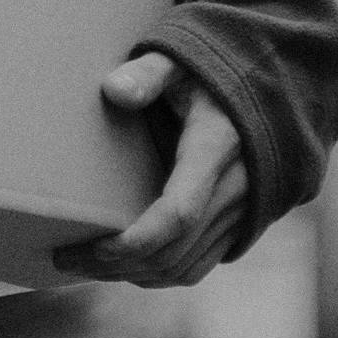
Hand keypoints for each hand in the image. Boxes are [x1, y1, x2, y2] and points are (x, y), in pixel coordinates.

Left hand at [73, 51, 253, 282]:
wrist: (272, 94)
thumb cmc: (214, 75)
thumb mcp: (182, 61)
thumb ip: (149, 73)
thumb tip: (113, 90)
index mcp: (216, 149)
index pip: (178, 214)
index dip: (135, 241)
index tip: (93, 247)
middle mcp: (234, 190)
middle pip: (173, 253)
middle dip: (116, 265)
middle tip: (66, 258)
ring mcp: (240, 213)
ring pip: (185, 269)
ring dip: (134, 275)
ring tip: (87, 266)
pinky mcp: (238, 226)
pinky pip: (198, 267)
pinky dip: (159, 275)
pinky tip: (125, 266)